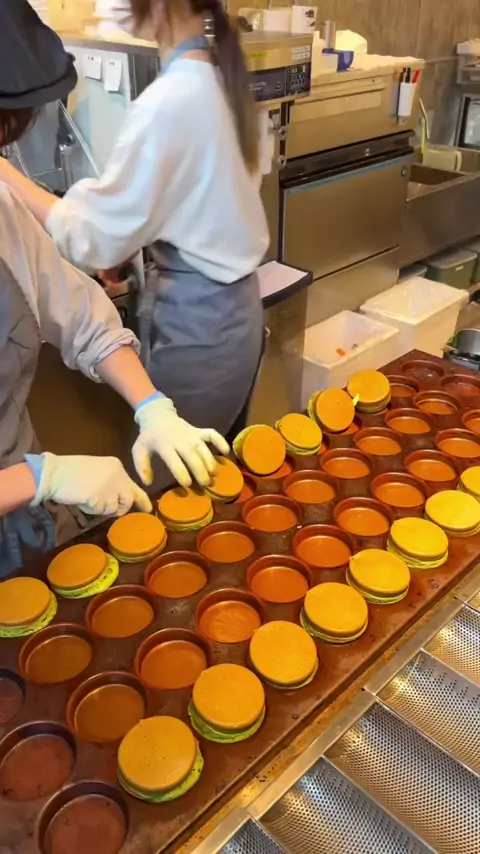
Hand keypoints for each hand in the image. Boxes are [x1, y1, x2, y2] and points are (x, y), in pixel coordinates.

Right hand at [27, 452, 151, 515]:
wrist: (53, 472)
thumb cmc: (70, 471)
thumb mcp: (97, 471)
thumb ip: (111, 482)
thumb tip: (118, 499)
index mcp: (117, 466)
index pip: (134, 486)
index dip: (141, 500)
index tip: (148, 509)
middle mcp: (118, 476)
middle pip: (127, 500)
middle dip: (118, 508)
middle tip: (103, 505)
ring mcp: (110, 488)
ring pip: (113, 509)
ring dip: (101, 508)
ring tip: (86, 496)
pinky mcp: (100, 499)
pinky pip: (100, 512)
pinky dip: (91, 510)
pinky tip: (81, 499)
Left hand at [133, 396, 229, 487]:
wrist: (158, 416)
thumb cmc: (149, 437)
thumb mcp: (139, 450)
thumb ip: (142, 467)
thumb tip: (148, 483)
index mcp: (164, 445)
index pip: (175, 461)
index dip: (182, 473)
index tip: (187, 485)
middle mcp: (180, 440)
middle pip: (192, 456)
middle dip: (200, 471)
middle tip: (206, 485)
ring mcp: (192, 435)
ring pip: (204, 448)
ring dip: (211, 462)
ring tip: (215, 475)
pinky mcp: (199, 431)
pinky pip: (212, 434)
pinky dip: (220, 441)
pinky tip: (225, 452)